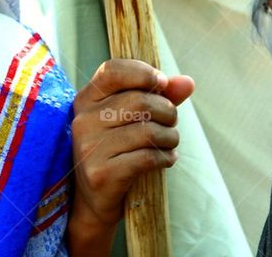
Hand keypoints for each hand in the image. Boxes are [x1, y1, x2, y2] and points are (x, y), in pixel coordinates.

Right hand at [67, 59, 193, 254]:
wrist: (92, 201)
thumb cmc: (115, 152)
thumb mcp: (130, 120)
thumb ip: (158, 97)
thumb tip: (187, 82)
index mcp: (86, 100)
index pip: (112, 70)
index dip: (143, 72)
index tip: (162, 84)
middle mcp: (83, 120)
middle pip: (139, 100)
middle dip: (167, 111)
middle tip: (171, 123)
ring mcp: (90, 147)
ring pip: (147, 130)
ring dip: (170, 137)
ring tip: (169, 143)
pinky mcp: (101, 173)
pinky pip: (147, 157)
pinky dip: (165, 157)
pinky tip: (165, 159)